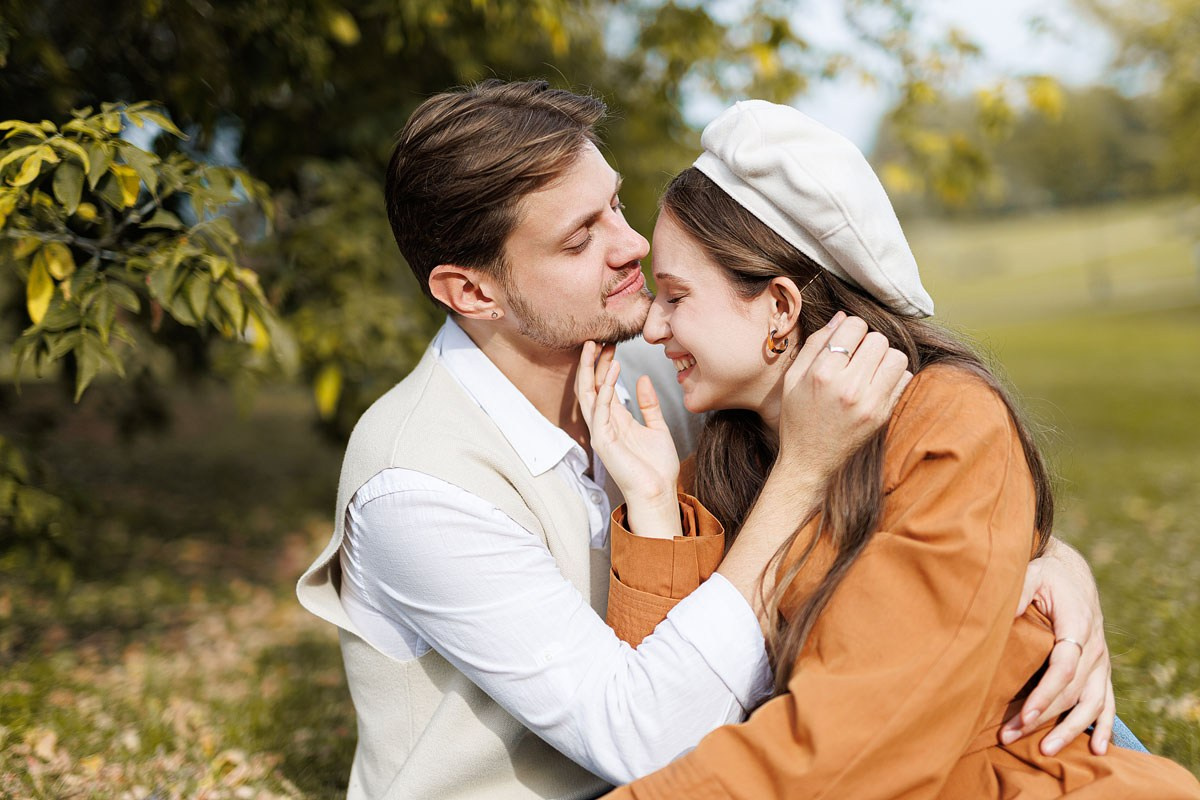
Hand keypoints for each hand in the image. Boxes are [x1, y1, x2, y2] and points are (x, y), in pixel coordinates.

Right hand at [576, 342, 681, 538]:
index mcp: (616, 420)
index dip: (606, 364)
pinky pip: (601, 412)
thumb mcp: (657, 427)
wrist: (659, 493)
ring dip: (592, 371)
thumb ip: (649, 405)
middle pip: (592, 387)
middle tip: (597, 339)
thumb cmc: (657, 467)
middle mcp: (605, 424)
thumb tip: (644, 379)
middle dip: (593, 363)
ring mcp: (602, 432)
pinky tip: (612, 373)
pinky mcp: (604, 442)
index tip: (611, 344)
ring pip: (590, 395)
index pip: (605, 386)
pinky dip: (606, 391)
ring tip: (598, 348)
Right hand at [775, 312, 911, 479]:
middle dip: (868, 343)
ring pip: (896, 356)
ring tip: (869, 370)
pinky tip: (876, 385)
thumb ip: (815, 345)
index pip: (854, 326)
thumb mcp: (793, 379)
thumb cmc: (797, 418)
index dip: (851, 329)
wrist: (808, 463)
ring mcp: (869, 403)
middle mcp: (848, 387)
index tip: (845, 342)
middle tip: (857, 357)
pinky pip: (904, 379)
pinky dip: (893, 377)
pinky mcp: (882, 415)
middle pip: (878, 339)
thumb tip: (842, 317)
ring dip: (884, 358)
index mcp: (822, 373)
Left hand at [1001, 542, 1113, 754]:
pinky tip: (1095, 749)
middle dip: (1043, 717)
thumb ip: (1018, 594)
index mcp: (1077, 624)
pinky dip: (1103, 726)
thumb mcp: (1030, 575)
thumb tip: (1002, 614)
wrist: (1072, 572)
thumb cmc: (1045, 575)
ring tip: (1047, 750)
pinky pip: (1107, 702)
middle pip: (1071, 691)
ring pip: (1091, 703)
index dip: (1044, 694)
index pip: (1063, 668)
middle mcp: (1094, 647)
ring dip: (1071, 730)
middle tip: (1011, 736)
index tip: (1024, 715)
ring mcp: (1100, 660)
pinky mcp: (1101, 669)